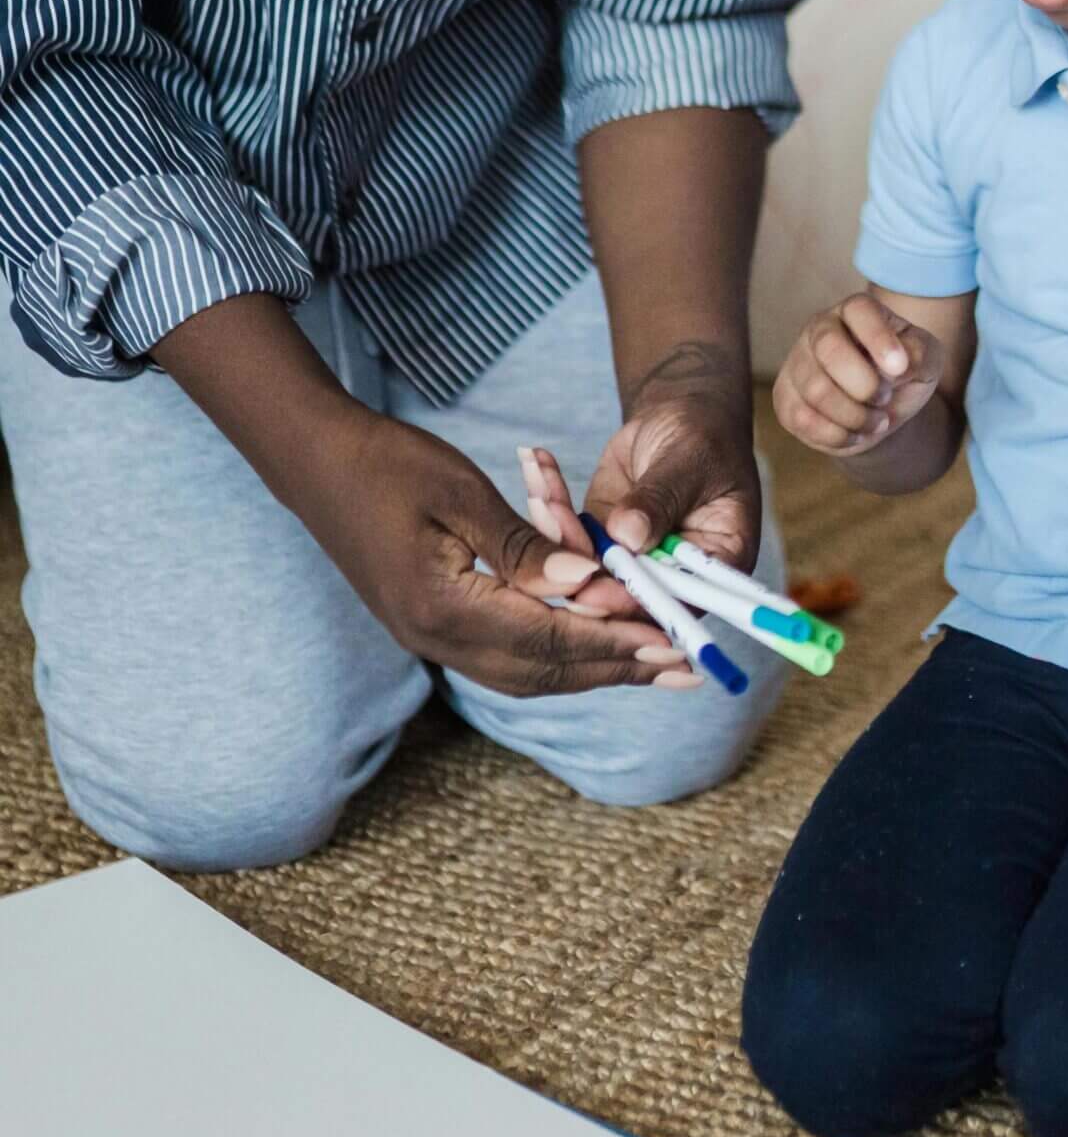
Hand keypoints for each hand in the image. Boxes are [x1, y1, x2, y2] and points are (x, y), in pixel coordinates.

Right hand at [287, 398, 689, 696]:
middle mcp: (435, 639)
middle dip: (617, 668)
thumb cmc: (388, 462)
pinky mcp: (431, 627)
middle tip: (683, 664)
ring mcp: (429, 639)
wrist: (315, 463)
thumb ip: (523, 547)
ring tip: (653, 663)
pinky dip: (558, 656)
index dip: (614, 641)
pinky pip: (506, 657)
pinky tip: (593, 644)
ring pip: (527, 674)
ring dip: (592, 670)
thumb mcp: (461, 491)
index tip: (672, 639)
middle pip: (543, 672)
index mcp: (442, 606)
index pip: (547, 639)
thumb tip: (586, 587)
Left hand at [562, 344, 762, 620]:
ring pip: (582, 565)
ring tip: (543, 484)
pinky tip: (537, 464)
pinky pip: (566, 535)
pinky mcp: (598, 540)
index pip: (674, 602)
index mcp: (714, 567)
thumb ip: (660, 499)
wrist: (680, 418)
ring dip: (555, 526)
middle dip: (577, 565)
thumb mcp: (690, 460)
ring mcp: (629, 561)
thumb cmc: (704, 436)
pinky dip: (549, 503)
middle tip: (549, 519)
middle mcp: (670, 577)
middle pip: (619, 596)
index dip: (631, 601)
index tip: (592, 584)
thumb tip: (628, 536)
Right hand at [774, 291, 940, 456]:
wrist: (881, 410)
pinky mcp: (785, 397)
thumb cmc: (902, 375)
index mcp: (856, 311)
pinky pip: (803, 419)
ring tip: (877, 422)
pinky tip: (854, 434)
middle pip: (829, 349)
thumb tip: (898, 366)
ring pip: (816, 390)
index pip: (860, 311)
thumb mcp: (926, 360)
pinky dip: (837, 435)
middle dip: (864, 385)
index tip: (900, 369)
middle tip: (885, 399)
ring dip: (855, 416)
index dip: (878, 338)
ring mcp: (797, 362)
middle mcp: (819, 328)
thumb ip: (919, 354)